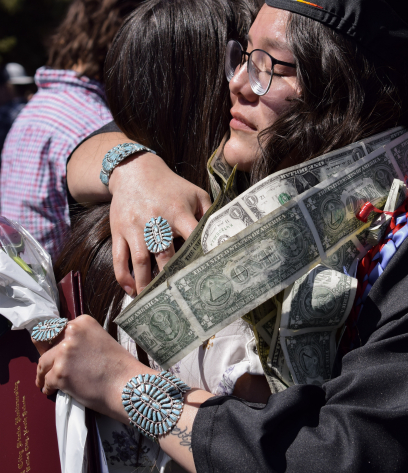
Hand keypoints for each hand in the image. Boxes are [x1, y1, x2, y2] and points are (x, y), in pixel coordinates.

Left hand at [36, 315, 208, 472]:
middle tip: (44, 370)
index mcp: (83, 322)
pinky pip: (46, 381)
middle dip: (47, 358)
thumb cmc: (119, 367)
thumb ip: (82, 341)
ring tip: (44, 382)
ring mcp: (64, 353)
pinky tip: (51, 391)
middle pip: (48, 346)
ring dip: (43, 374)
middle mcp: (71, 333)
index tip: (48, 350)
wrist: (127, 385)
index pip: (57, 329)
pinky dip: (47, 388)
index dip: (52, 342)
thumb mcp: (101, 342)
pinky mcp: (60, 373)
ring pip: (44, 364)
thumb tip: (63, 351)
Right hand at [109, 152, 211, 294]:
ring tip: (152, 302)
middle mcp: (156, 221)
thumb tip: (224, 234)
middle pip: (164, 255)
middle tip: (179, 299)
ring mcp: (134, 227)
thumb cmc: (169, 186)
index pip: (192, 235)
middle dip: (171, 278)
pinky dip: (124, 277)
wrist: (134, 170)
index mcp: (178, 211)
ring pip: (141, 261)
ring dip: (146, 284)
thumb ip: (209, 212)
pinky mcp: (118, 231)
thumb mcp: (194, 192)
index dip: (200, 254)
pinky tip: (131, 290)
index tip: (207, 274)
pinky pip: (119, 258)